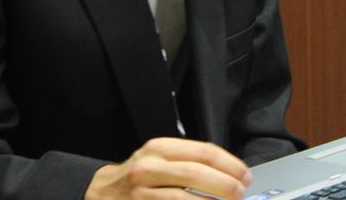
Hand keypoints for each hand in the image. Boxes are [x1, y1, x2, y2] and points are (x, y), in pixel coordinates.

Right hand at [85, 137, 252, 199]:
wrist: (101, 193)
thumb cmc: (138, 177)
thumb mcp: (158, 158)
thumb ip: (188, 161)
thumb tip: (229, 173)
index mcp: (159, 149)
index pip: (203, 152)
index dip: (229, 165)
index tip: (244, 175)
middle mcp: (149, 168)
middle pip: (196, 174)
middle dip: (225, 185)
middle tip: (240, 193)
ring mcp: (143, 194)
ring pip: (185, 199)